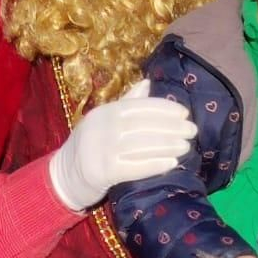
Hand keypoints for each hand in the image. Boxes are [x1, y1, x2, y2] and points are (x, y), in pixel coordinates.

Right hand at [49, 80, 199, 210]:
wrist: (65, 175)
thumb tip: (148, 82)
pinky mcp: (104, 171)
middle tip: (192, 131)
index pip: (138, 106)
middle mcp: (102, 127)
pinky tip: (171, 163)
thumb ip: (126, 102)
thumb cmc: (90, 144)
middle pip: (143, 125)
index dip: (163, 108)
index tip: (184, 113)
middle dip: (171, 127)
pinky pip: (135, 167)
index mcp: (105, 111)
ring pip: (142, 146)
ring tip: (186, 147)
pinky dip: (155, 165)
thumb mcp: (103, 119)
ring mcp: (101, 149)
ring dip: (167, 146)